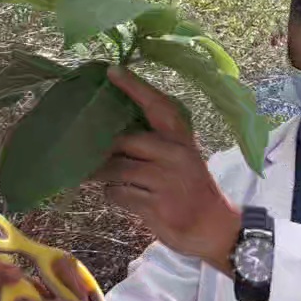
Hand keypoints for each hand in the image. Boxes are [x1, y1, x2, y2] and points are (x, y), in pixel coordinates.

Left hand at [96, 67, 241, 272]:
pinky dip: (113, 195)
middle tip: (85, 151)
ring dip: (102, 175)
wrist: (214, 228)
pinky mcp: (155, 205)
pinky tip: (120, 196)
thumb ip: (155, 145)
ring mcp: (165, 180)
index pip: (157, 106)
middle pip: (124, 142)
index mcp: (181, 140)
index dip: (135, 88)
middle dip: (102, 149)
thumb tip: (112, 134)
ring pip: (116, 169)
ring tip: (95, 176)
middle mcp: (174, 155)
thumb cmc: (192, 191)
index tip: (112, 71)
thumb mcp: (182, 160)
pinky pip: (118, 194)